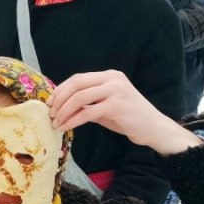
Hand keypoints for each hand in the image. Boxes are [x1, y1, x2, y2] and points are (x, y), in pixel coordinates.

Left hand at [49, 70, 199, 153]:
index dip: (60, 90)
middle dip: (59, 100)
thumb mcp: (105, 106)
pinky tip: (66, 127)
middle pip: (76, 85)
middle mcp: (112, 79)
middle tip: (50, 114)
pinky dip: (73, 121)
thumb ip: (87, 103)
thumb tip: (61, 107)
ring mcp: (115, 91)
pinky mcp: (117, 106)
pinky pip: (87, 112)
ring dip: (63, 111)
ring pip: (79, 98)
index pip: (78, 78)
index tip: (50, 103)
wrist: (153, 128)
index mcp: (109, 75)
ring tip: (56, 122)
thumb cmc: (128, 118)